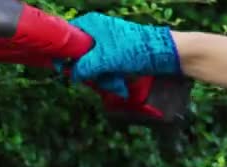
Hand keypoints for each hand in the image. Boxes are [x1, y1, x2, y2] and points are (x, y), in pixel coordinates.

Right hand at [61, 12, 181, 97]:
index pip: (65, 37)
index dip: (63, 54)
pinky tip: (119, 83)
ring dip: (101, 78)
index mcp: (89, 24)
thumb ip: (82, 67)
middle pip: (78, 55)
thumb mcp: (102, 59)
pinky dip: (109, 77)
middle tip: (93, 79)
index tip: (63, 68)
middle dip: (87, 71)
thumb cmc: (132, 49)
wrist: (163, 53)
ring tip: (114, 82)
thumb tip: (71, 75)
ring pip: (91, 65)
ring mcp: (105, 44)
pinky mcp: (115, 54)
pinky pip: (103, 68)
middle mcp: (95, 31)